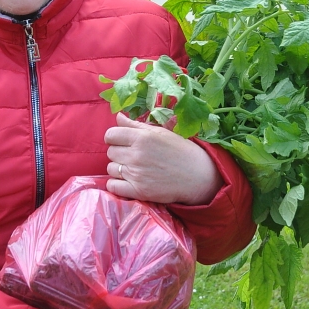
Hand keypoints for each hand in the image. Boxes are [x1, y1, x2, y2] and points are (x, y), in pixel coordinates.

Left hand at [105, 113, 222, 205]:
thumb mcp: (160, 133)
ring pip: (111, 169)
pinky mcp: (138, 191)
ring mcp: (136, 174)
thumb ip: (136, 125)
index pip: (111, 135)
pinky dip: (117, 184)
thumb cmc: (180, 151)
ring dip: (119, 169)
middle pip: (110, 152)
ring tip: (134, 169)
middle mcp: (136, 155)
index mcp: (142, 137)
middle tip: (133, 157)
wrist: (198, 175)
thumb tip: (117, 117)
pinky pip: (113, 186)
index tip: (123, 143)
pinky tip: (128, 182)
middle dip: (119, 153)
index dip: (115, 138)